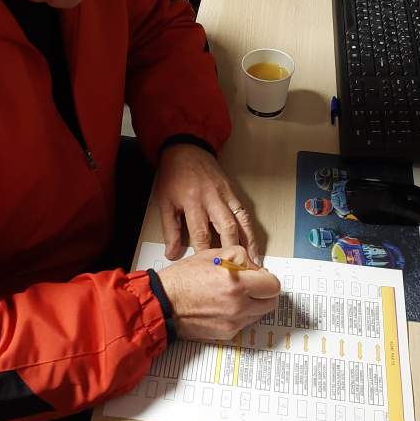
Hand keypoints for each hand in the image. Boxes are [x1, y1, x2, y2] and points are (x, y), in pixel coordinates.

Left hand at [154, 144, 257, 262]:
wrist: (185, 149)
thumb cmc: (173, 176)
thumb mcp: (165, 202)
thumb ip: (170, 229)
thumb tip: (172, 254)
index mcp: (192, 201)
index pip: (200, 232)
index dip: (205, 252)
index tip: (210, 269)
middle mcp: (212, 198)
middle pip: (226, 227)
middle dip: (233, 250)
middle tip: (238, 271)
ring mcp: (225, 194)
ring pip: (241, 220)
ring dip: (249, 242)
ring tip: (254, 262)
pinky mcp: (233, 191)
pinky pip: (245, 212)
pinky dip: (251, 229)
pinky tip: (254, 244)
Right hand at [156, 244, 280, 341]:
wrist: (163, 304)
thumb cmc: (183, 279)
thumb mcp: (212, 254)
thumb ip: (240, 257)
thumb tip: (255, 267)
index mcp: (236, 284)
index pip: (273, 285)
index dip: (268, 278)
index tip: (261, 275)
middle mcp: (238, 306)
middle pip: (271, 302)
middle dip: (265, 292)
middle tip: (253, 284)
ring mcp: (233, 323)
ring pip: (260, 314)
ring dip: (254, 303)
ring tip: (236, 294)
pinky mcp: (227, 333)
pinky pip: (245, 323)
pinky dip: (241, 314)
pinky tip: (226, 304)